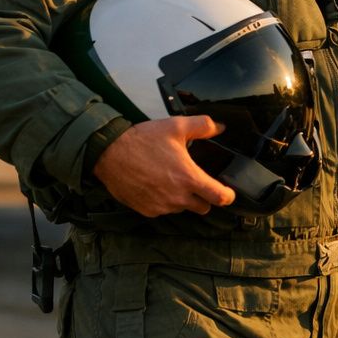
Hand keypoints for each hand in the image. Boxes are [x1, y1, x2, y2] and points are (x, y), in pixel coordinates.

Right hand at [92, 116, 235, 216]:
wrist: (109, 153)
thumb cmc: (142, 140)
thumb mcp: (176, 126)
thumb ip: (202, 126)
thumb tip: (219, 128)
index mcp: (188, 178)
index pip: (219, 198)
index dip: (228, 196)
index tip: (228, 192)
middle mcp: (177, 197)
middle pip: (203, 207)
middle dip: (204, 197)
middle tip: (196, 182)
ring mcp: (160, 206)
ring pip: (182, 209)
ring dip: (182, 199)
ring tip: (171, 180)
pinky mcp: (146, 210)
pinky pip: (163, 211)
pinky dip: (164, 202)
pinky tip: (157, 185)